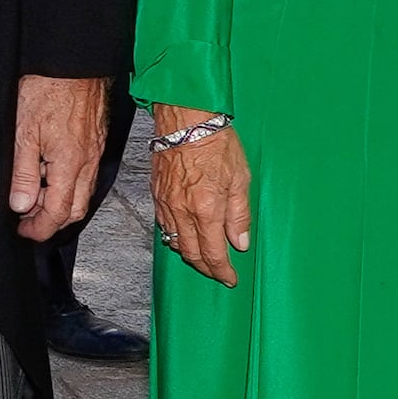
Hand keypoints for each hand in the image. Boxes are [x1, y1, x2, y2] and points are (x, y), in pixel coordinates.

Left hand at [8, 71, 108, 241]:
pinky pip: (86, 175)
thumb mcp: (24, 133)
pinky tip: (51, 175)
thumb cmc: (47, 89)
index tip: (24, 231)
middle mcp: (88, 162)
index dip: (40, 228)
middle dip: (52, 221)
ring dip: (60, 203)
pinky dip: (69, 185)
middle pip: (76, 209)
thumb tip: (21, 205)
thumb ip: (24, 173)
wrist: (71, 61)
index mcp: (70, 164)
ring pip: (83, 192)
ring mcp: (94, 151)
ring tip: (35, 198)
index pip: (59, 212)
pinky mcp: (95, 140)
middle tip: (27, 220)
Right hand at [142, 104, 248, 284]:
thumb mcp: (240, 179)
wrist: (186, 120)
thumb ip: (239, 215)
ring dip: (190, 254)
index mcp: (207, 210)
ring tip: (204, 257)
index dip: (222, 271)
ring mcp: (166, 204)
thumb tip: (240, 242)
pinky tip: (185, 235)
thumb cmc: (216, 143)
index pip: (213, 253)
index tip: (230, 278)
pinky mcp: (157, 195)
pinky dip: (175, 237)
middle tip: (218, 272)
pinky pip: (164, 226)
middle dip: (206, 268)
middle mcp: (183, 212)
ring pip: (175, 242)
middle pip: (191, 254)